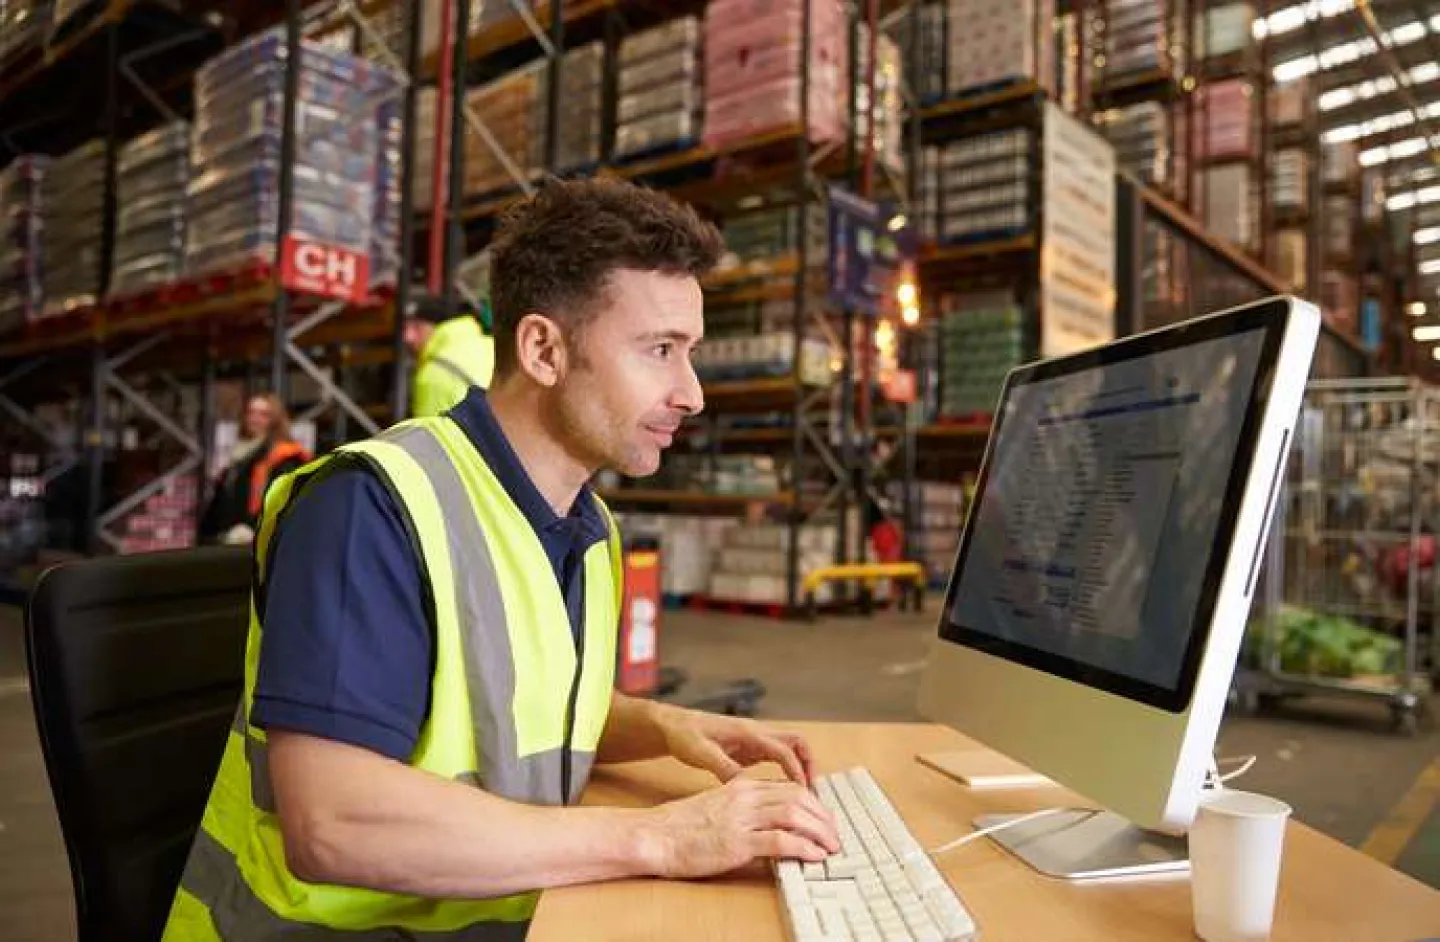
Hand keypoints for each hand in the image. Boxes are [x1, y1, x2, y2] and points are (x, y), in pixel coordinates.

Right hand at [638, 778, 840, 878]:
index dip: (813, 804)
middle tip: (834, 835)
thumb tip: (769, 821)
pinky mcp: (737, 843)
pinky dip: (803, 847)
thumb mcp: (717, 805)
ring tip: (831, 846)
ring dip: (819, 832)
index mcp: (741, 787)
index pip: (789, 788)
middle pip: (798, 798)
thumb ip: (743, 808)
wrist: (654, 835)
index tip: (824, 819)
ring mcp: (742, 819)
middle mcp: (745, 798)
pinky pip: (780, 841)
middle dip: (823, 817)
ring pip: (795, 815)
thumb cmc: (680, 826)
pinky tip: (814, 856)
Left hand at [660, 710, 816, 786]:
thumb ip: (724, 768)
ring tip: (804, 796)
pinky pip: (779, 756)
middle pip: (797, 743)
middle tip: (812, 794)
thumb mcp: (701, 753)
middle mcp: (757, 733)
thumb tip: (745, 787)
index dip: (796, 771)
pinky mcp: (751, 748)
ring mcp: (756, 739)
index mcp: (748, 733)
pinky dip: (787, 770)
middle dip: (809, 766)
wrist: (673, 726)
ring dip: (801, 768)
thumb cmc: (685, 736)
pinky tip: (784, 792)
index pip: (784, 750)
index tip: (803, 793)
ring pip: (791, 749)